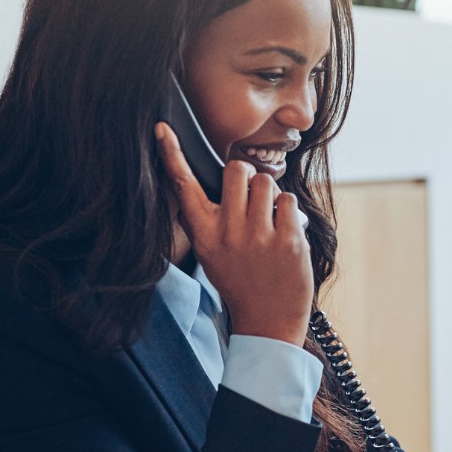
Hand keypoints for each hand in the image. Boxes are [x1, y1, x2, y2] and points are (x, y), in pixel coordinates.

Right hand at [155, 122, 311, 345]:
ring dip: (270, 195)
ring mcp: (258, 236)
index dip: (172, 155)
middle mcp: (227, 232)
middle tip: (251, 198)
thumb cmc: (240, 283)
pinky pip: (288, 201)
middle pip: (237, 169)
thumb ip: (209, 222)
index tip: (162, 130)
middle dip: (247, 175)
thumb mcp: (211, 255)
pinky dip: (289, 212)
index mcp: (204, 234)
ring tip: (269, 221)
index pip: (184, 187)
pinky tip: (285, 234)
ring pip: (266, 181)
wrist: (267, 322)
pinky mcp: (288, 240)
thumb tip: (210, 186)